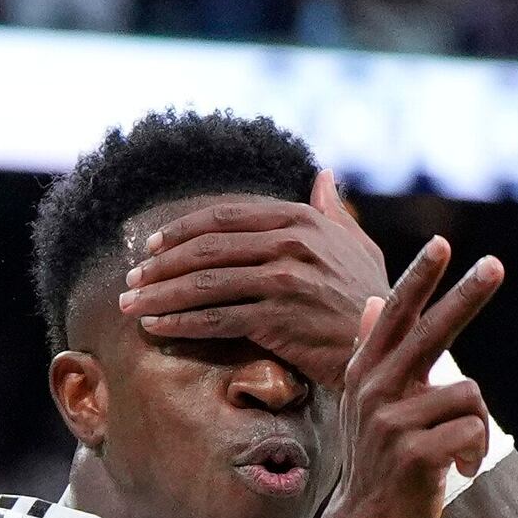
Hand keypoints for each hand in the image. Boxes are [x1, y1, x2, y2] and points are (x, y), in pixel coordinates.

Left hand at [115, 172, 390, 386]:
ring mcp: (283, 280)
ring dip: (160, 295)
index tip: (150, 247)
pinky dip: (180, 323)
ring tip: (129, 305)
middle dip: (160, 265)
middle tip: (130, 280)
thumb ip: (332, 211)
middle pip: (207, 249)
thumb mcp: (357, 244)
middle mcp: (290, 243)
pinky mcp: (278, 318)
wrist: (387, 343)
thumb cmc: (370, 296)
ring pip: (205, 284)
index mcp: (301, 220)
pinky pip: (216, 319)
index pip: (225, 218)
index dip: (181, 231)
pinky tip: (156, 328)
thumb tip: (322, 175)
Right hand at [320, 237, 507, 517]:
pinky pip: (471, 431)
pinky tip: (458, 470)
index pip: (394, 316)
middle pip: (431, 333)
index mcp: (367, 375)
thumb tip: (369, 302)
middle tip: (495, 265)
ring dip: (477, 425)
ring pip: (467, 394)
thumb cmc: (377, 463)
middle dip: (465, 296)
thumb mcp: (366, 404)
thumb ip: (370, 351)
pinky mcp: (414, 453)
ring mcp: (392, 423)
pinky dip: (474, 451)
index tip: (442, 243)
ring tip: (460, 452)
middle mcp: (375, 392)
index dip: (418, 279)